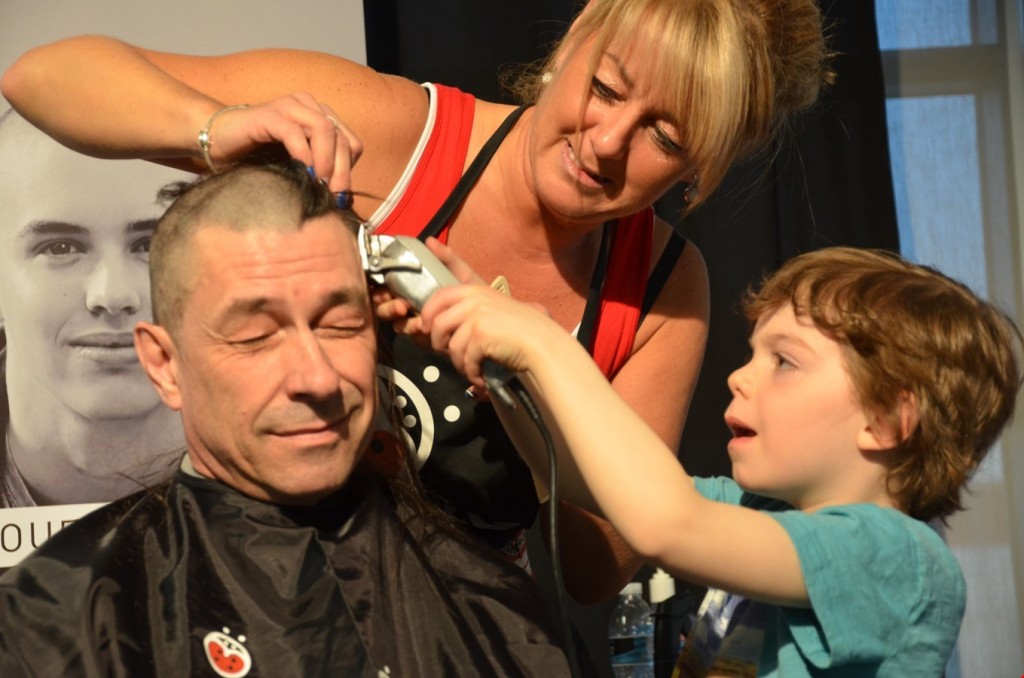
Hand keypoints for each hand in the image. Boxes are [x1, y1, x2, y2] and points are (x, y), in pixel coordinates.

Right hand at [203, 92, 361, 192]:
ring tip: (320, 185)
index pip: (351, 142)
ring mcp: (289, 106)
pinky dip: (303, 154)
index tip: (340, 195)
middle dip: (342, 171)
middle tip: (334, 196)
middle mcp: (308, 106)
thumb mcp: (296, 165)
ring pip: (324, 129)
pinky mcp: (269, 114)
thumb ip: (318, 172)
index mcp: (319, 116)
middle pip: (341, 137)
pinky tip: (302, 173)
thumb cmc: (256, 156)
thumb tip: (343, 198)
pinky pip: (294, 132)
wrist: (216, 140)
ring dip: (326, 161)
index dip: (350, 169)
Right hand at [370, 236, 486, 335]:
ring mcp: (417, 324)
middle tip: (401, 306)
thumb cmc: (473, 291)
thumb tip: (429, 240)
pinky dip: (417, 333)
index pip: (388, 288)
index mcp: (414, 288)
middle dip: (388, 308)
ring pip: (397, 325)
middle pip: (385, 308)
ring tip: (416, 319)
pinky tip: (424, 328)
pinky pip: (414, 338)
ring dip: (403, 322)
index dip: (381, 289)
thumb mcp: (460, 272)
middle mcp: (411, 306)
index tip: (385, 289)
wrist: (490, 314)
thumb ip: (446, 257)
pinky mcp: (426, 339)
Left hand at [421, 283, 556, 387]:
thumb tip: (436, 328)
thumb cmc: (521, 331)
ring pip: (451, 346)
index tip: (426, 328)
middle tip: (452, 356)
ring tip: (472, 370)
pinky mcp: (480, 335)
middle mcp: (474, 299)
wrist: (542, 343)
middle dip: (439, 345)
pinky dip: (471, 373)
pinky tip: (481, 377)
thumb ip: (470, 312)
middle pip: (437, 324)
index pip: (439, 295)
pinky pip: (464, 360)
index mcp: (475, 290)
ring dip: (459, 364)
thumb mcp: (494, 310)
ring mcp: (476, 316)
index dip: (427, 313)